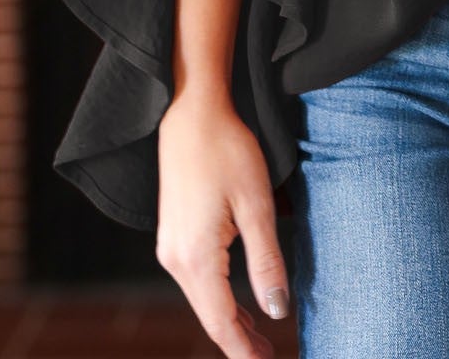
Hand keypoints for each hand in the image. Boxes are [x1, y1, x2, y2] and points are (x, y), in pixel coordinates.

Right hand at [155, 92, 292, 357]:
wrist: (191, 114)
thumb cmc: (228, 152)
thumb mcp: (257, 206)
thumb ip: (267, 262)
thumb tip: (278, 310)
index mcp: (195, 258)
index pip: (221, 322)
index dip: (244, 349)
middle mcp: (175, 259)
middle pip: (210, 315)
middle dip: (239, 340)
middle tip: (269, 355)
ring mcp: (170, 248)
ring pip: (203, 299)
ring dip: (230, 319)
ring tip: (260, 336)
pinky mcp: (174, 235)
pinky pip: (197, 279)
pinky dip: (218, 296)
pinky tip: (237, 299)